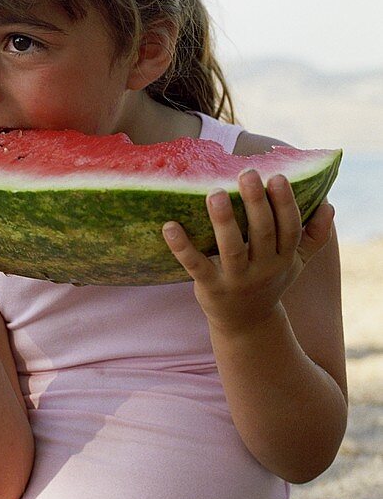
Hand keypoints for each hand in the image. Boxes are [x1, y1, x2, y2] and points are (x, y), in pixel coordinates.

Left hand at [162, 169, 334, 334]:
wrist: (246, 324)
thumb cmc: (270, 280)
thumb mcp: (295, 262)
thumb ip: (314, 236)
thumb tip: (329, 206)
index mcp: (284, 258)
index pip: (289, 228)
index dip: (285, 203)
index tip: (277, 176)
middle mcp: (263, 269)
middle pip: (262, 233)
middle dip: (256, 203)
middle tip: (247, 173)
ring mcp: (236, 280)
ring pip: (231, 249)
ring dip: (223, 221)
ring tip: (214, 193)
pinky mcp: (210, 287)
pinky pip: (195, 265)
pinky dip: (181, 247)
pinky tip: (169, 226)